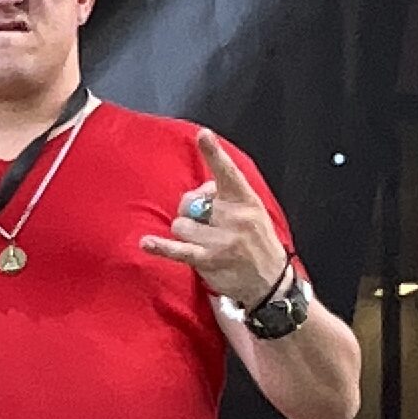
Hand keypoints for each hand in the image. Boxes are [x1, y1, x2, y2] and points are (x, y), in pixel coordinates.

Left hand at [139, 129, 287, 310]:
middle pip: (190, 202)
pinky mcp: (209, 260)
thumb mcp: (252, 213)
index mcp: (247, 201)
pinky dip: (160, 246)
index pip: (228, 173)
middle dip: (191, 211)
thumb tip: (198, 192)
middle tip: (207, 224)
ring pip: (181, 225)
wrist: (271, 282)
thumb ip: (227, 196)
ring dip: (186, 234)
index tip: (203, 135)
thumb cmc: (256, 243)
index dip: (214, 153)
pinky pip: (178, 249)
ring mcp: (222, 240)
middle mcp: (235, 218)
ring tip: (204, 243)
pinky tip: (146, 242)